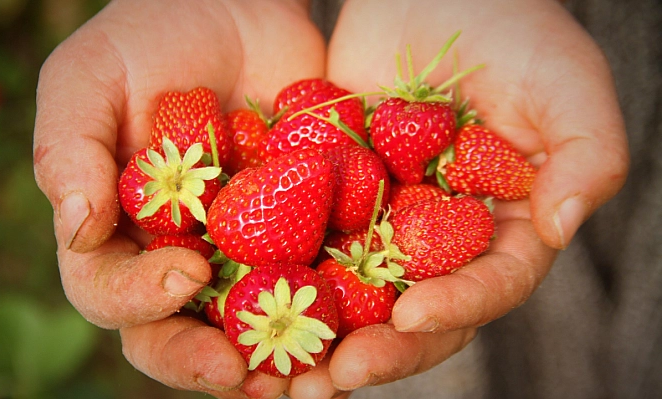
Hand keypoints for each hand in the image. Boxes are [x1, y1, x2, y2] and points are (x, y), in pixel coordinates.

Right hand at [33, 0, 325, 396]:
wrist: (231, 12)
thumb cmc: (146, 42)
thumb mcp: (90, 81)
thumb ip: (68, 152)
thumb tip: (77, 229)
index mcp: (120, 237)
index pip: (111, 293)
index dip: (139, 300)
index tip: (183, 274)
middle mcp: (178, 258)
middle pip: (181, 334)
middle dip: (208, 362)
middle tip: (244, 373)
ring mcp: (242, 253)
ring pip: (251, 328)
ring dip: (277, 360)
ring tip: (310, 376)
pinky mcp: (300, 235)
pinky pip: (316, 282)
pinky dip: (336, 310)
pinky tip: (362, 323)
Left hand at [282, 0, 628, 395]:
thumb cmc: (516, 32)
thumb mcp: (568, 86)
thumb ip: (589, 155)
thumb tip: (562, 226)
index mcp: (501, 229)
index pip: (487, 286)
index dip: (456, 308)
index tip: (412, 316)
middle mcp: (440, 241)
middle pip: (415, 312)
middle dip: (379, 351)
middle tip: (333, 380)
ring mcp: (383, 224)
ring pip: (353, 296)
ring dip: (319, 339)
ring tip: (278, 377)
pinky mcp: (334, 200)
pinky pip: (303, 243)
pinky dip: (278, 279)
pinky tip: (245, 306)